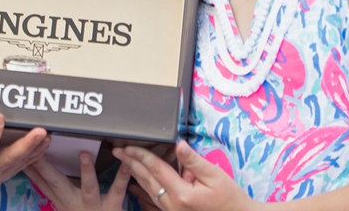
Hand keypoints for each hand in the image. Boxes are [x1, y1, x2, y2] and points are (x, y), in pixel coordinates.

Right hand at [26, 148, 131, 209]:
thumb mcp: (64, 206)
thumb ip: (50, 188)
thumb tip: (31, 169)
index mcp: (63, 201)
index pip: (41, 183)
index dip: (30, 168)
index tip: (20, 152)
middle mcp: (74, 203)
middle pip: (57, 183)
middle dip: (45, 167)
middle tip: (36, 150)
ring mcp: (94, 205)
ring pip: (89, 187)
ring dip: (86, 171)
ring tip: (84, 154)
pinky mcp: (112, 207)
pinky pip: (117, 190)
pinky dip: (122, 177)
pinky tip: (126, 164)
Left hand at [117, 142, 251, 210]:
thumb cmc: (231, 199)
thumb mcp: (215, 176)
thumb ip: (194, 161)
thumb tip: (178, 145)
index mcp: (183, 194)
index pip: (156, 169)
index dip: (140, 155)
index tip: (127, 146)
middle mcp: (174, 206)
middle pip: (148, 180)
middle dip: (131, 164)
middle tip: (117, 152)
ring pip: (149, 191)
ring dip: (135, 176)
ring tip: (124, 163)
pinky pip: (155, 203)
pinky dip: (143, 192)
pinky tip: (135, 187)